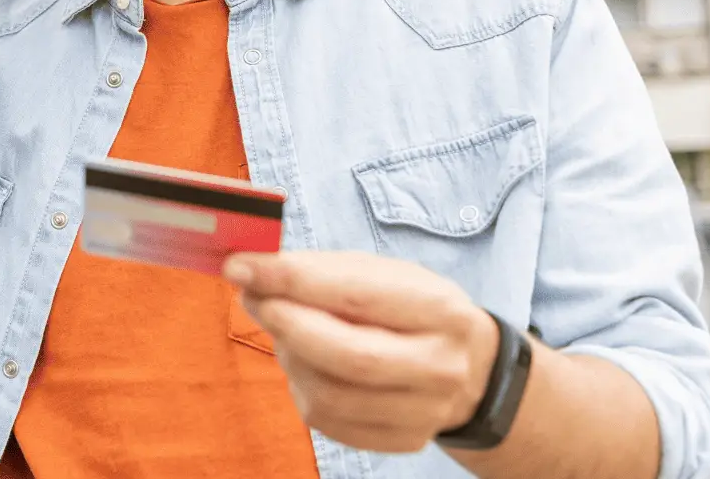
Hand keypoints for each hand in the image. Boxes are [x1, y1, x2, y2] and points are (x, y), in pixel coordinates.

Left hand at [224, 250, 500, 453]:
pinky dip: (301, 388)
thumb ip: (318, 272)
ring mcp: (425, 412)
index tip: (240, 267)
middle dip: (285, 324)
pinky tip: (307, 364)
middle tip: (254, 298)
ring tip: (287, 331)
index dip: (291, 281)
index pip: (356, 297)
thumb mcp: (380, 273)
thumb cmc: (410, 309)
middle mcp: (441, 367)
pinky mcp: (402, 441)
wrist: (469, 367)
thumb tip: (250, 274)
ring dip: (289, 357)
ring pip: (328, 394)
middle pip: (345, 356)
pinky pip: (327, 422)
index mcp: (441, 311)